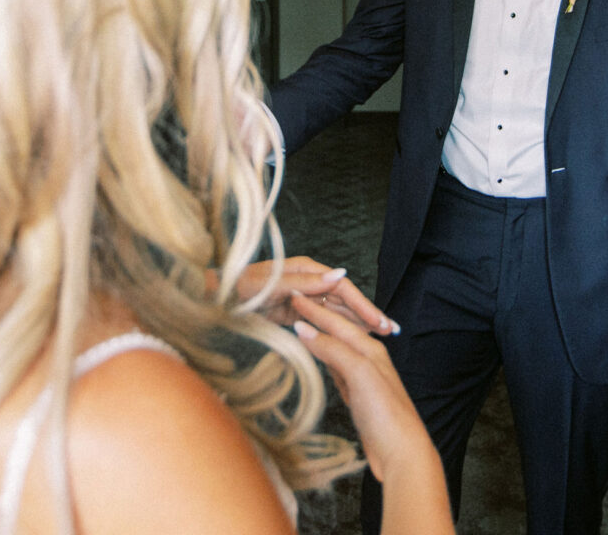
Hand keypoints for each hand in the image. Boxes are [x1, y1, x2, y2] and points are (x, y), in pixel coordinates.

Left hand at [231, 257, 399, 335]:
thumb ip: (305, 282)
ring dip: (359, 322)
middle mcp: (309, 280)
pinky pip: (325, 320)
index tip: (378, 321)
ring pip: (338, 310)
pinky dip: (341, 328)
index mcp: (306, 269)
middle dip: (368, 314)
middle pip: (345, 298)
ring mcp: (304, 296)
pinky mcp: (297, 311)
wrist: (218, 300)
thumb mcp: (272, 285)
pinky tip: (355, 338)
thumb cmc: (240, 289)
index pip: (343, 288)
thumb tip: (339, 275)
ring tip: (381, 335)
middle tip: (390, 330)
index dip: (362, 305)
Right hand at [289, 293, 434, 483]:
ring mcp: (364, 379)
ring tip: (302, 326)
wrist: (401, 452)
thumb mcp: (359, 374)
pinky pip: (338, 371)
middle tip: (295, 302)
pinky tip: (322, 361)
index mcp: (370, 349)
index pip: (337, 323)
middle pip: (338, 332)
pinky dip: (326, 360)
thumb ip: (333, 349)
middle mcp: (369, 360)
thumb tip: (304, 329)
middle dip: (317, 317)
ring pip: (337, 350)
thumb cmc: (385, 413)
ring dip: (320, 337)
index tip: (294, 295)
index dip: (314, 310)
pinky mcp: (359, 399)